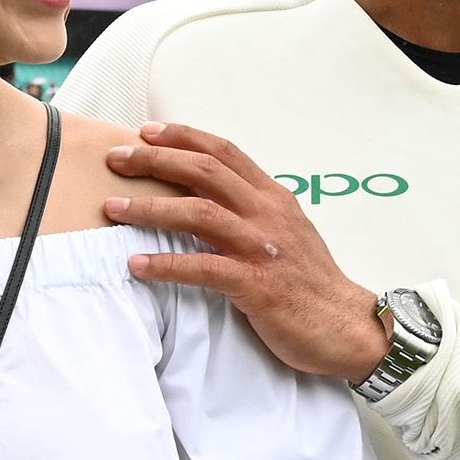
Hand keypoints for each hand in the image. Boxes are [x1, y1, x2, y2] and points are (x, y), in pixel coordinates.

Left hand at [104, 122, 388, 384]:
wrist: (347, 327)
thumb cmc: (310, 283)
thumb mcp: (286, 232)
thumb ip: (252, 211)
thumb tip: (208, 199)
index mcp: (274, 198)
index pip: (224, 152)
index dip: (184, 137)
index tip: (147, 132)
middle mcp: (268, 214)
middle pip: (204, 172)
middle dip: (155, 160)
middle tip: (117, 159)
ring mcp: (263, 248)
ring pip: (199, 214)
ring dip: (150, 209)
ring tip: (113, 208)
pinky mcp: (257, 286)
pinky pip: (203, 268)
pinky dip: (166, 265)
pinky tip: (137, 265)